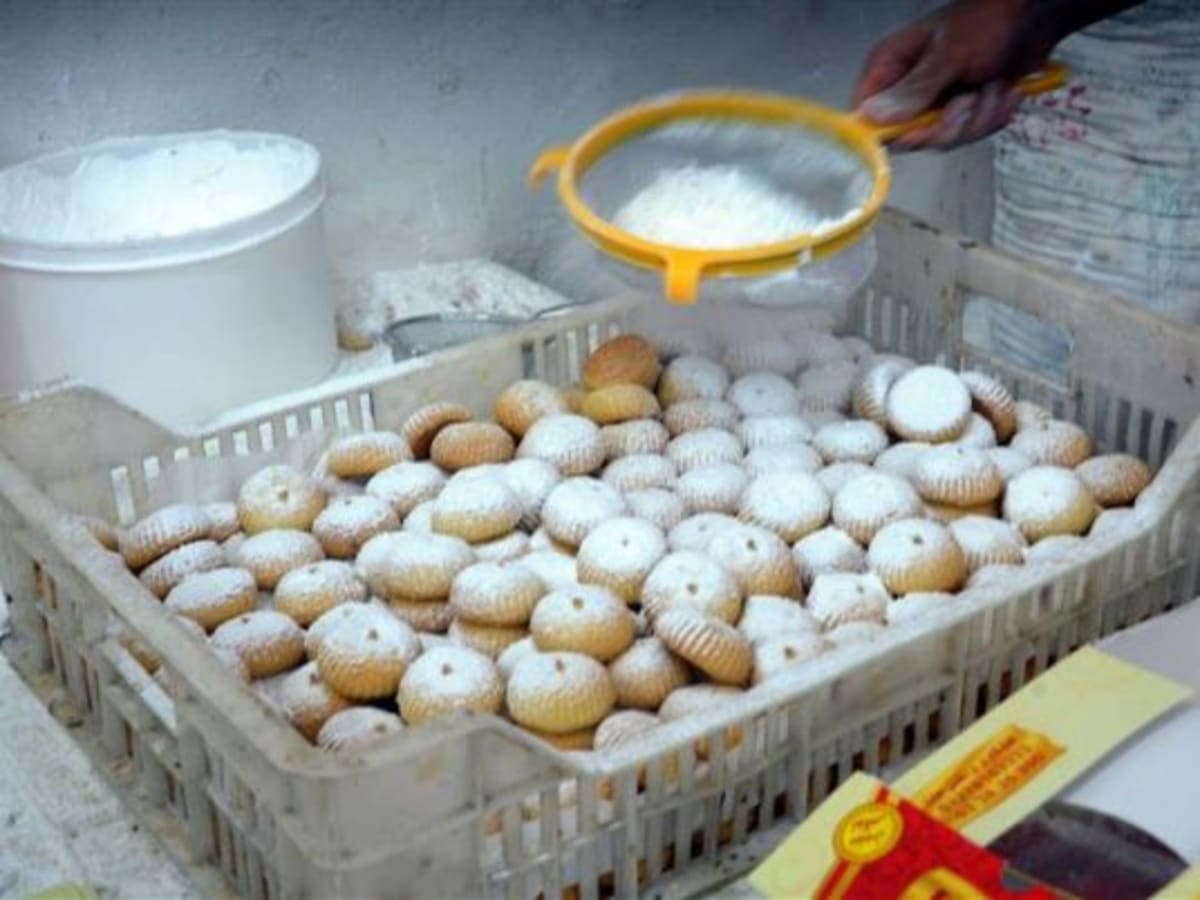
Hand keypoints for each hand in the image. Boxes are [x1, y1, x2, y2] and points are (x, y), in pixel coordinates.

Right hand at [853, 0, 1057, 150]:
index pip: (866, 114)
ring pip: (943, 139)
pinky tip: (1003, 90)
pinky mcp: (960, 113)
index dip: (887, 132)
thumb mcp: (949, 55)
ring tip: (992, 85)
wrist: (1035, 18)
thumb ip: (913, 90)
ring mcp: (934, 103)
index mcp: (891, 67)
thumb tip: (873, 115)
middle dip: (948, 125)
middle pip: (909, 136)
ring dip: (977, 118)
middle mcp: (907, 89)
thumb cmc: (990, 20)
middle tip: (967, 100)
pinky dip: (992, 116)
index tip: (917, 132)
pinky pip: (968, 135)